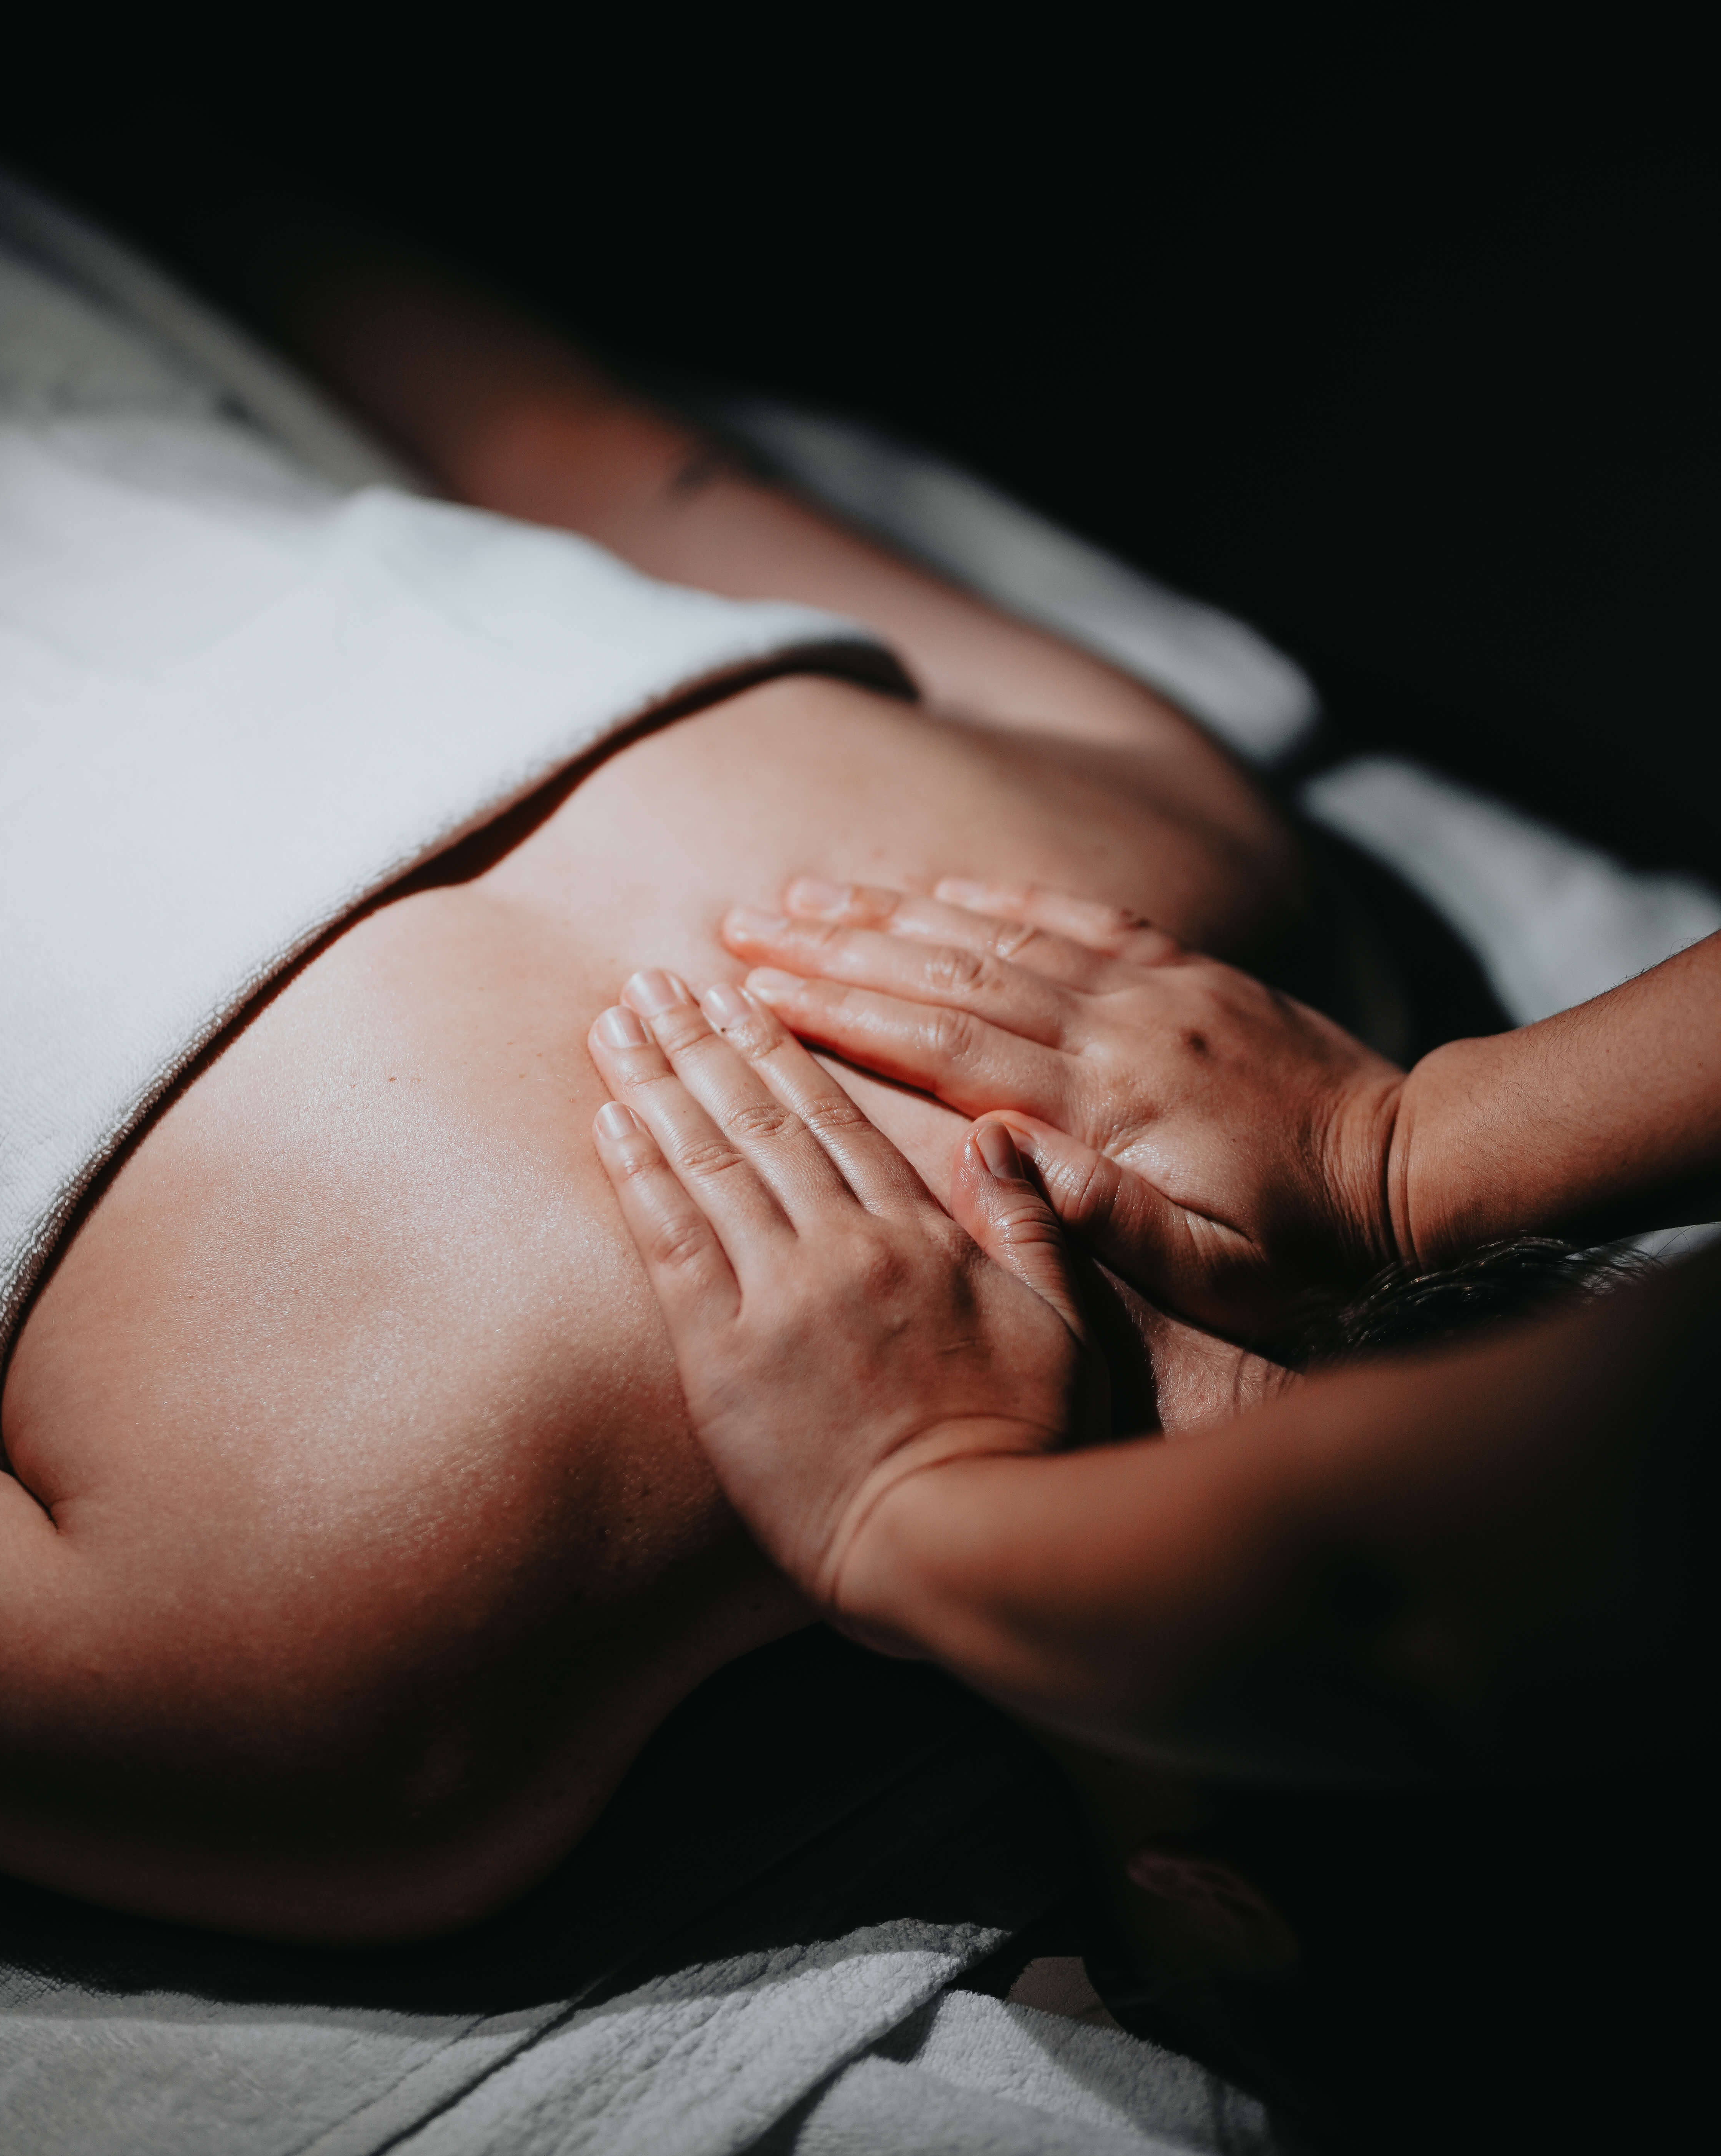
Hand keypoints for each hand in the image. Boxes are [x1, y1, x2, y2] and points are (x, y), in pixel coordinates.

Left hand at [586, 968, 1105, 1624]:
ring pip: (708, 1161)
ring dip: (655, 1084)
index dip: (777, 1050)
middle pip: (759, 1121)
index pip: (833, 1118)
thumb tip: (999, 1136)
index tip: (735, 994)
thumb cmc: (1029, 1449)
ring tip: (615, 1023)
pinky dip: (639, 1175)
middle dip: (700, 1043)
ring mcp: (782, 1299)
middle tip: (651, 981)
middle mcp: (845, 1248)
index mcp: (920, 1237)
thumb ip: (1029, 1226)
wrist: (964, 1547)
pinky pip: (673, 1245)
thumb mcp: (1065, 1327)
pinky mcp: (726, 1360)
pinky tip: (608, 1120)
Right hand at [717, 877, 1406, 1343]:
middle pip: (948, 975)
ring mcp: (1150, 990)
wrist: (1413, 1169)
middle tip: (742, 927)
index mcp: (1106, 1103)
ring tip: (804, 895)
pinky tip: (932, 887)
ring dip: (893, 913)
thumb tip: (996, 1154)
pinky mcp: (1184, 971)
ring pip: (996, 937)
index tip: (759, 991)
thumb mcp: (1213, 1268)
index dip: (843, 1013)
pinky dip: (994, 898)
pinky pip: (1071, 919)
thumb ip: (1105, 1215)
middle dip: (836, 949)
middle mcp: (1116, 1027)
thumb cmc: (1306, 1248)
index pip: (944, 1046)